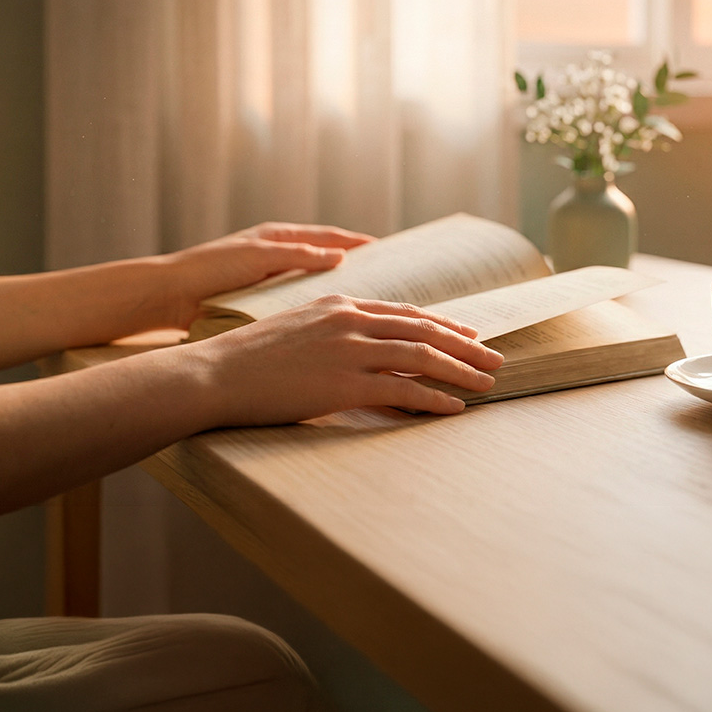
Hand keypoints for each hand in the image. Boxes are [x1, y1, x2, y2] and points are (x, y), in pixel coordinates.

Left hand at [164, 223, 372, 328]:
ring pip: (314, 284)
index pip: (330, 237)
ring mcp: (270, 279)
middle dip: (355, 268)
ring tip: (365, 307)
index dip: (358, 244)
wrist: (169, 296)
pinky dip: (316, 310)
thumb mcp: (259, 257)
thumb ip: (300, 255)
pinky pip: (297, 303)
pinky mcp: (260, 302)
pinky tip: (330, 327)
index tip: (387, 251)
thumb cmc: (210, 270)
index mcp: (279, 237)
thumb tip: (339, 257)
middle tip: (386, 281)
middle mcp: (278, 255)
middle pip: (327, 260)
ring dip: (337, 292)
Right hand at [195, 295, 503, 421]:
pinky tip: (454, 408)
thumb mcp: (300, 327)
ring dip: (460, 371)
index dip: (444, 323)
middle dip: (465, 345)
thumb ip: (336, 329)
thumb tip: (366, 346)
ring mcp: (349, 350)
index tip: (469, 334)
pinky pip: (402, 390)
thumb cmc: (252, 357)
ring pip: (421, 356)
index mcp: (341, 304)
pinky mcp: (343, 383)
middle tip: (495, 358)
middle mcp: (351, 320)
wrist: (216, 373)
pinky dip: (434, 398)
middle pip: (424, 330)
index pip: (407, 312)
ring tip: (487, 383)